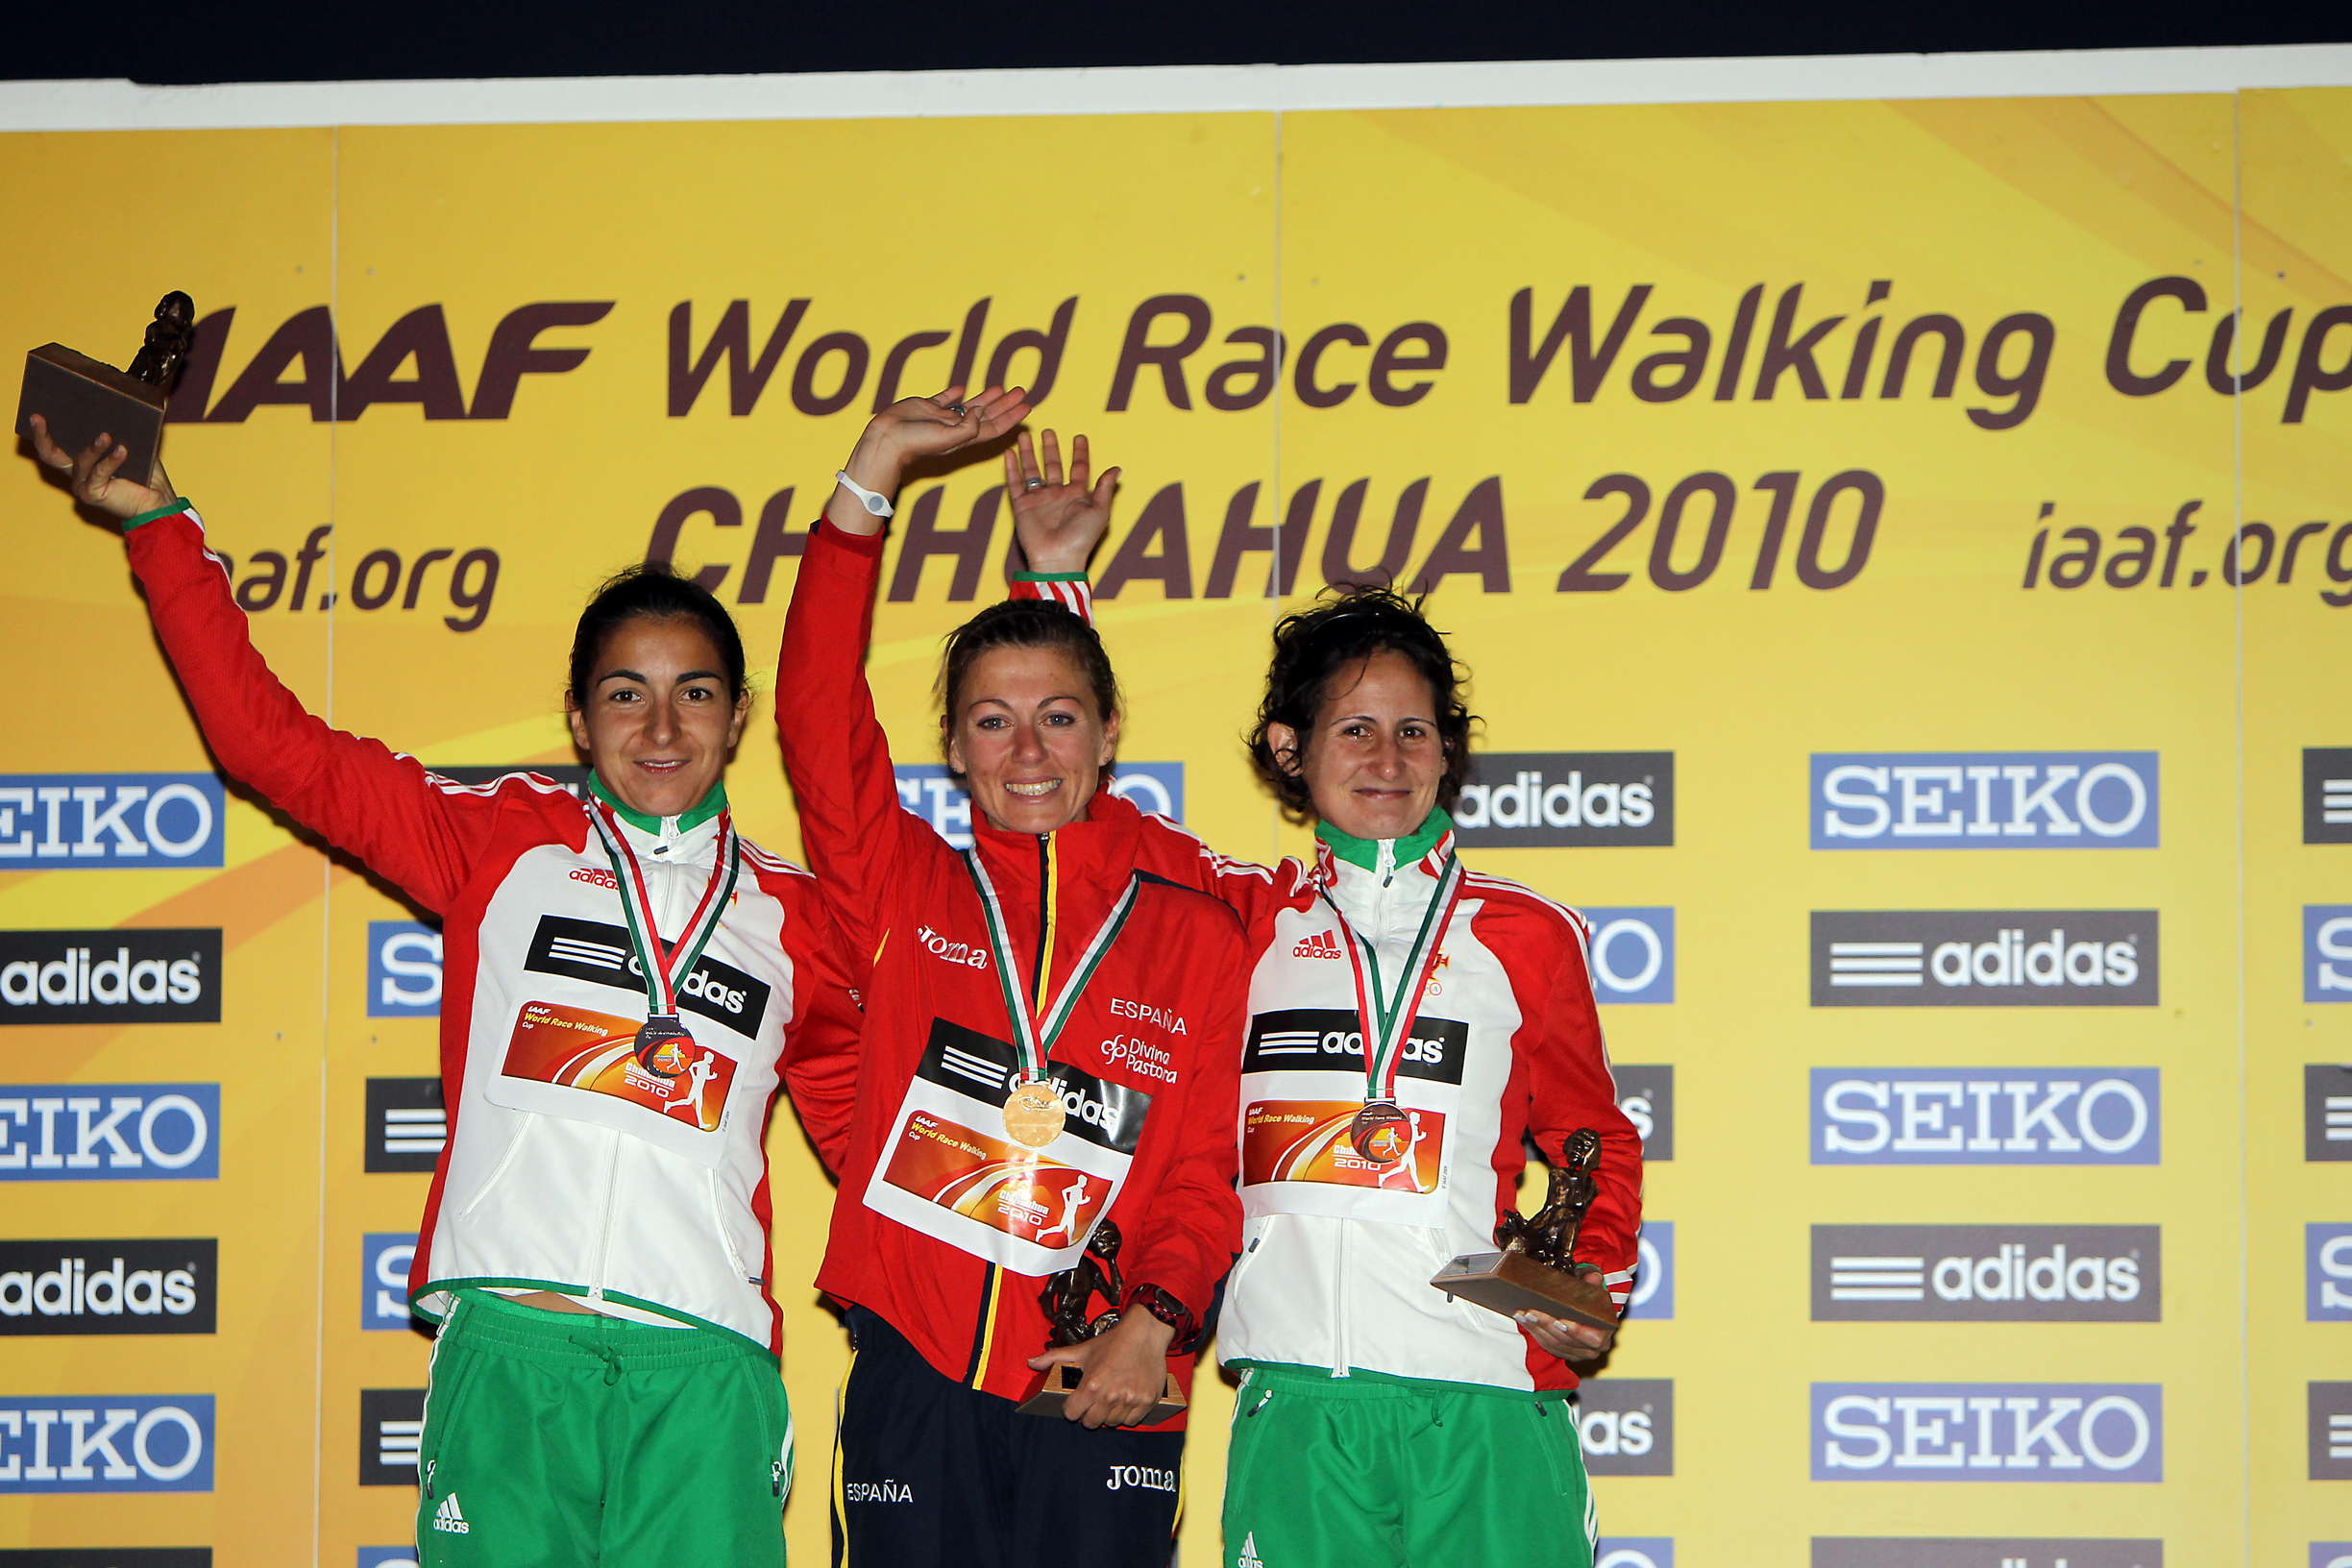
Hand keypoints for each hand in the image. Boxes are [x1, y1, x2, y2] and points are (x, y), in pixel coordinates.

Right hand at [27, 414, 174, 520]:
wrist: (157, 501)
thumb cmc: (146, 474)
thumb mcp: (131, 447)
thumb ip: (120, 431)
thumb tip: (116, 406)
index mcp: (81, 461)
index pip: (53, 445)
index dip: (41, 431)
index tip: (36, 414)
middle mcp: (76, 473)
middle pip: (50, 454)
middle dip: (42, 436)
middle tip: (39, 418)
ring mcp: (82, 485)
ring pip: (80, 461)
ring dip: (94, 447)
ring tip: (106, 435)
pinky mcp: (93, 494)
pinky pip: (99, 472)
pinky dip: (111, 460)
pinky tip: (122, 450)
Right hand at [827, 384, 1030, 534]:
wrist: (886, 439)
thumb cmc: (916, 443)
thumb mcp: (949, 438)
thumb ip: (968, 427)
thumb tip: (980, 412)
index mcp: (964, 438)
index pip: (994, 427)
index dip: (1012, 417)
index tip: (1027, 406)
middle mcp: (956, 428)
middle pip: (987, 415)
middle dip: (1005, 404)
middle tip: (1021, 391)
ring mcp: (941, 418)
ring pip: (970, 406)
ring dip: (986, 397)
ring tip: (1002, 387)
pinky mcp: (926, 407)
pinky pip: (945, 400)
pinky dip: (955, 395)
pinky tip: (963, 389)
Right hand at [1006, 429, 1116, 573]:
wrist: (1058, 558)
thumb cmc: (1082, 538)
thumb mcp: (1099, 511)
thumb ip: (1105, 488)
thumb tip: (1117, 468)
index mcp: (1077, 496)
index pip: (1079, 468)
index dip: (1080, 453)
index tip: (1079, 437)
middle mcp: (1057, 495)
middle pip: (1054, 465)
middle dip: (1051, 448)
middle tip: (1048, 431)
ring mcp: (1039, 500)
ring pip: (1033, 470)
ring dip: (1030, 453)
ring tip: (1025, 435)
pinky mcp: (1023, 506)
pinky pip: (1016, 483)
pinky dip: (1012, 468)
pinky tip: (1010, 453)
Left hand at [1025, 1309, 1175, 1428]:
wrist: (1145, 1333)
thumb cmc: (1112, 1342)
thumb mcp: (1081, 1349)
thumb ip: (1054, 1357)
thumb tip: (1031, 1362)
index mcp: (1091, 1385)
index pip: (1072, 1414)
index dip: (1072, 1407)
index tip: (1077, 1401)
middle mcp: (1110, 1396)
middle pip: (1091, 1423)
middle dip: (1089, 1415)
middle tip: (1093, 1403)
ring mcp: (1130, 1400)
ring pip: (1112, 1423)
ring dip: (1108, 1415)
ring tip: (1110, 1400)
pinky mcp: (1146, 1402)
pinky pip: (1132, 1420)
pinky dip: (1127, 1414)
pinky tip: (1125, 1401)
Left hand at [1516, 1274, 1617, 1363]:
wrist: (1585, 1307)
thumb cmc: (1590, 1297)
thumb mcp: (1594, 1284)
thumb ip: (1593, 1279)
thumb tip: (1593, 1278)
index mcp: (1604, 1333)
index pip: (1594, 1339)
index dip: (1577, 1332)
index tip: (1560, 1321)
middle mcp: (1592, 1348)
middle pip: (1567, 1340)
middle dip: (1548, 1326)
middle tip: (1533, 1312)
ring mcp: (1576, 1352)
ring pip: (1553, 1343)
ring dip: (1537, 1328)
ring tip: (1524, 1313)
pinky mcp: (1561, 1351)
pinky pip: (1545, 1343)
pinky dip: (1533, 1330)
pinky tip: (1523, 1318)